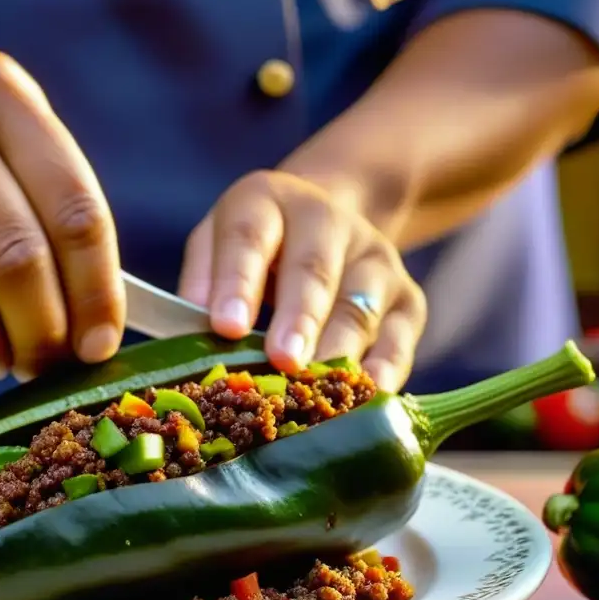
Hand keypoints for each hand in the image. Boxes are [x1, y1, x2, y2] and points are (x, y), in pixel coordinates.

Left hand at [179, 171, 426, 391]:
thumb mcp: (215, 245)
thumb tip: (191, 339)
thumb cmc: (253, 250)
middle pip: (314, 270)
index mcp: (266, 203)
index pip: (249, 237)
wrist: (324, 221)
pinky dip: (385, 367)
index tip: (226, 327)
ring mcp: (374, 258)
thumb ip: (202, 284)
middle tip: (282, 360)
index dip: (237, 282)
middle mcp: (327, 221)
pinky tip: (367, 396)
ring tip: (316, 392)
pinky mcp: (407, 297)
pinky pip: (400, 336)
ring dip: (339, 351)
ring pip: (359, 306)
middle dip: (299, 318)